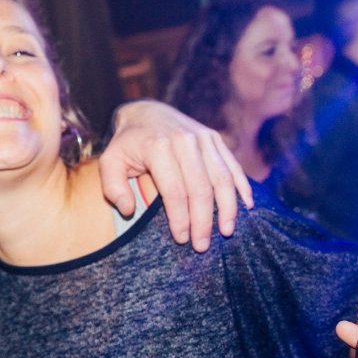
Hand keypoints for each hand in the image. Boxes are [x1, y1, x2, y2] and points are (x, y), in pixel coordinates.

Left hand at [100, 99, 252, 251]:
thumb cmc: (127, 145)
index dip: (180, 218)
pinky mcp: (215, 138)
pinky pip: (233, 165)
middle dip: (203, 221)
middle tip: (202, 246)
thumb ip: (113, 187)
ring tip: (226, 232)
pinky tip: (247, 206)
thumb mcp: (110, 162)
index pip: (174, 191)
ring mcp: (203, 138)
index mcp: (158, 147)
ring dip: (227, 208)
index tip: (182, 239)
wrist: (145, 112)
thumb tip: (129, 210)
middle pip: (200, 188)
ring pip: (222, 178)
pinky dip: (242, 186)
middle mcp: (184, 140)